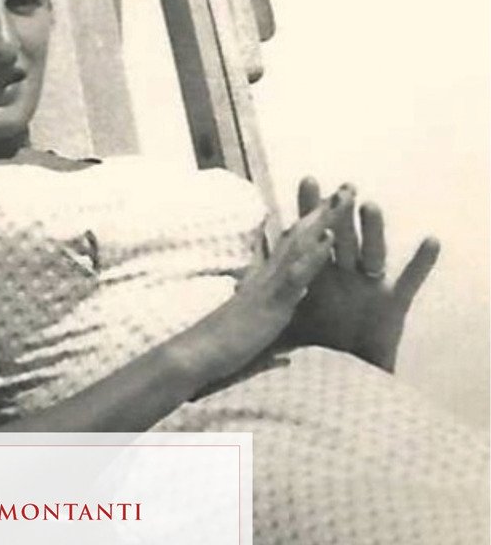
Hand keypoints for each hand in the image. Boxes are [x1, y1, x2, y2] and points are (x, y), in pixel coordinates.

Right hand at [193, 192, 339, 384]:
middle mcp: (266, 278)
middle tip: (349, 186)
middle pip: (299, 236)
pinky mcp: (270, 301)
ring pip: (299, 245)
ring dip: (323, 219)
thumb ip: (272, 343)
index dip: (312, 228)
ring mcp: (268, 286)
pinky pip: (295, 273)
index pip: (291, 250)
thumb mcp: (254, 345)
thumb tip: (286, 357)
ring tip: (346, 196)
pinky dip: (313, 254)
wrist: (195, 358)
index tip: (332, 208)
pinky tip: (330, 236)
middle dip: (324, 211)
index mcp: (264, 286)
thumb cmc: (220, 354)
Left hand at [285, 177, 439, 371]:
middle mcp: (348, 276)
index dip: (310, 212)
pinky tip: (431, 241)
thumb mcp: (291, 319)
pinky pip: (409, 282)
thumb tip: (243, 282)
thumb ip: (276, 298)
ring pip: (373, 252)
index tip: (308, 179)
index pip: (316, 239)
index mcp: (323, 276)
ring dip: (373, 229)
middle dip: (341, 212)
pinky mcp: (393, 305)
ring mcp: (371, 287)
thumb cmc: (322, 344)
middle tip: (343, 184)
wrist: (351, 371)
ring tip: (370, 206)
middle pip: (344, 238)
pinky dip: (421, 263)